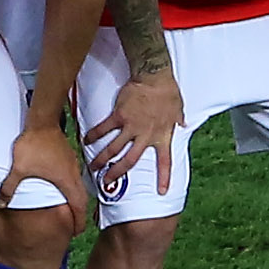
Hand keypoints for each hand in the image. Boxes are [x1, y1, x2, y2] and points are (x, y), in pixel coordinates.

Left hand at [0, 122, 91, 229]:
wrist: (41, 120)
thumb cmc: (32, 145)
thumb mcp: (18, 169)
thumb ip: (10, 188)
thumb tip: (1, 203)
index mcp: (65, 181)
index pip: (78, 206)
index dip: (79, 221)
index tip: (77, 232)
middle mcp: (72, 173)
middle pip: (82, 197)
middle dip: (79, 212)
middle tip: (76, 224)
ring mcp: (72, 163)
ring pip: (79, 185)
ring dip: (76, 198)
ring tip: (70, 207)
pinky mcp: (68, 155)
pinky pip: (74, 175)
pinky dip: (72, 185)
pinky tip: (62, 184)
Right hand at [84, 68, 184, 194]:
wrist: (154, 76)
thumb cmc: (168, 92)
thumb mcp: (178, 110)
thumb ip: (178, 120)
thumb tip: (183, 124)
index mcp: (162, 136)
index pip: (165, 161)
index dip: (164, 177)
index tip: (161, 191)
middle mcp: (145, 135)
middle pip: (129, 161)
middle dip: (116, 173)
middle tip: (106, 182)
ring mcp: (131, 126)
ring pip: (113, 149)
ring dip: (101, 159)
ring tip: (92, 166)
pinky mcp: (118, 116)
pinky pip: (103, 129)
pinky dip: (93, 135)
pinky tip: (85, 140)